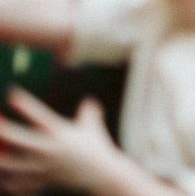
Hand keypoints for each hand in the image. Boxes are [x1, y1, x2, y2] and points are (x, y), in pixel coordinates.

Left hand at [0, 88, 125, 193]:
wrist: (102, 173)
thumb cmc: (97, 146)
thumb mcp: (93, 127)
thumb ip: (88, 112)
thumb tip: (88, 100)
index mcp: (60, 132)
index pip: (39, 115)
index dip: (25, 104)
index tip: (12, 94)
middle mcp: (49, 149)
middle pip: (20, 139)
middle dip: (4, 131)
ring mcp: (44, 166)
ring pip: (14, 164)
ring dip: (1, 159)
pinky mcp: (43, 179)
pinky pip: (22, 182)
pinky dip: (12, 182)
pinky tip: (5, 181)